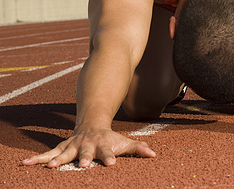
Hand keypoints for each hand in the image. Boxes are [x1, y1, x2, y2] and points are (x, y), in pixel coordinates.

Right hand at [22, 128, 155, 167]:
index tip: (111, 165)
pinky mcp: (61, 149)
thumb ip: (137, 149)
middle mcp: (85, 145)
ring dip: (55, 160)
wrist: (91, 122)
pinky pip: (47, 155)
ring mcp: (72, 146)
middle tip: (82, 165)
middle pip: (84, 153)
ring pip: (62, 153)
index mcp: (101, 145)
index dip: (109, 158)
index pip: (107, 152)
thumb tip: (154, 155)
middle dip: (82, 159)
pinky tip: (24, 164)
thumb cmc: (109, 138)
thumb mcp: (123, 142)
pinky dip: (36, 159)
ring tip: (46, 167)